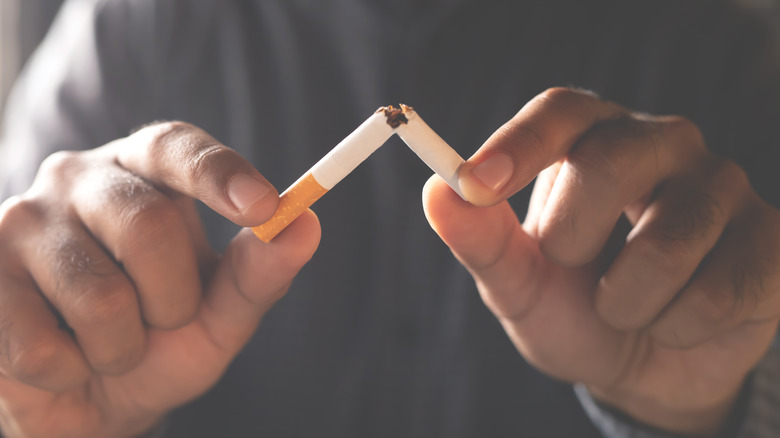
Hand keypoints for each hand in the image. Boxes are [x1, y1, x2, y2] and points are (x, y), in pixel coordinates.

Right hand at [0, 122, 319, 436]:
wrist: (86, 401)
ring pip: (99, 294)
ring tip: (109, 345)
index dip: (219, 172)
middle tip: (161, 322)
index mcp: (144, 174)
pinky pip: (41, 345)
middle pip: (148, 224)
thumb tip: (306, 226)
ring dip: (123, 346)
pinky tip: (60, 359)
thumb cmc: (159, 345)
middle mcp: (79, 179)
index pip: (176, 147)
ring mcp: (21, 221)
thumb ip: (257, 274)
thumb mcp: (218, 315)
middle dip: (173, 301)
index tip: (264, 207)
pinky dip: (70, 373)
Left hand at [423, 88, 779, 435]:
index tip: (476, 184)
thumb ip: (482, 241)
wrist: (644, 365)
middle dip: (572, 239)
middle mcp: (663, 145)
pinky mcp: (770, 240)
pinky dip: (679, 327)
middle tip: (572, 267)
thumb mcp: (519, 282)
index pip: (562, 112)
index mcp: (593, 140)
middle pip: (613, 160)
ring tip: (628, 306)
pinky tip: (681, 319)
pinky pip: (722, 291)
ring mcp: (723, 187)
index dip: (519, 143)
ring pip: (666, 244)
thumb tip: (438, 192)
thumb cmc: (575, 309)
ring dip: (626, 304)